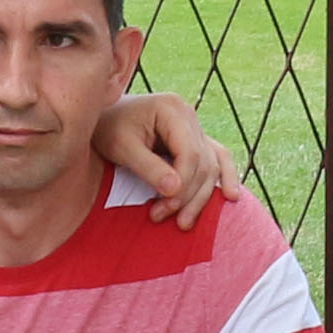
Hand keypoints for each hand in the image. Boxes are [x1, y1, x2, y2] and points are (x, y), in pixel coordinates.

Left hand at [94, 90, 243, 228]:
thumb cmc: (107, 129)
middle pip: (203, 162)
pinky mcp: (194, 139)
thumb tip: (175, 189)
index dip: (183, 184)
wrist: (102, 118)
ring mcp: (194, 126)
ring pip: (211, 166)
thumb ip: (148, 167)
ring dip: (200, 196)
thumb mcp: (121, 147)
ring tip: (182, 223)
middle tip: (161, 216)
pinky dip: (224, 178)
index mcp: (172, 109)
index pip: (190, 153)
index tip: (164, 206)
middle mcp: (189, 115)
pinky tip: (231, 197)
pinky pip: (216, 159)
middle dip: (187, 195)